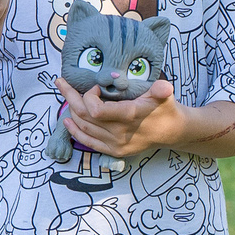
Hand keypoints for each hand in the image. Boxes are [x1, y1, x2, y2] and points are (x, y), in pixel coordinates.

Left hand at [57, 75, 180, 158]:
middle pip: (84, 116)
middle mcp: (119, 133)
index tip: (96, 87)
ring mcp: (115, 144)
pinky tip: (67, 120)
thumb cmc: (165, 109)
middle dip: (70, 97)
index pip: (96, 110)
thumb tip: (164, 87)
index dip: (89, 97)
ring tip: (66, 96)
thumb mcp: (165, 95)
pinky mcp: (113, 151)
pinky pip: (88, 142)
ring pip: (83, 127)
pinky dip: (75, 131)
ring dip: (71, 110)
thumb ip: (162, 90)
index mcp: (129, 117)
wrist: (172, 132)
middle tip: (62, 83)